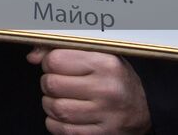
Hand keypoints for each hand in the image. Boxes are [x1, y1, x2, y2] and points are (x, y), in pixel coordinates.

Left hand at [28, 47, 151, 134]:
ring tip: (61, 99)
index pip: (55, 60)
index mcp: (106, 64)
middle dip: (48, 83)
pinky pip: (62, 130)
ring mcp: (106, 115)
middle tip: (58, 83)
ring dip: (50, 104)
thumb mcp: (97, 56)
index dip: (49, 62)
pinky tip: (66, 116)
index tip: (56, 65)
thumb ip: (62, 50)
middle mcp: (108, 90)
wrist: (145, 111)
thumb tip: (33, 56)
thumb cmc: (115, 80)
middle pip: (51, 84)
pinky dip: (56, 123)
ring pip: (55, 108)